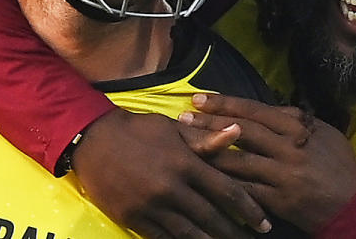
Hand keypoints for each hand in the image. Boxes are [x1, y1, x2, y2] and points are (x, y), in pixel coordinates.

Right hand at [72, 108, 272, 237]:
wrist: (92, 139)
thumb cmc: (138, 130)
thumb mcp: (172, 128)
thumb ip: (205, 138)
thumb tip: (237, 133)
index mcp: (186, 164)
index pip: (226, 191)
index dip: (249, 209)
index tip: (264, 223)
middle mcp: (172, 188)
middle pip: (212, 218)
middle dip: (235, 232)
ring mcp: (152, 206)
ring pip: (190, 234)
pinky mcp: (134, 219)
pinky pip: (164, 238)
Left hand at [180, 94, 355, 232]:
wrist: (354, 206)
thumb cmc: (338, 165)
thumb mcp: (323, 134)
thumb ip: (296, 120)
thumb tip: (269, 107)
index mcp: (299, 129)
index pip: (255, 111)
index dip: (226, 103)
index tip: (200, 98)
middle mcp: (289, 149)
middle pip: (242, 132)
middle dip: (210, 123)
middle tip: (183, 117)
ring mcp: (282, 176)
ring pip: (238, 161)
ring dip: (209, 152)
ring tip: (186, 144)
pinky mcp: (277, 201)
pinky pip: (244, 189)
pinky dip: (223, 182)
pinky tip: (203, 176)